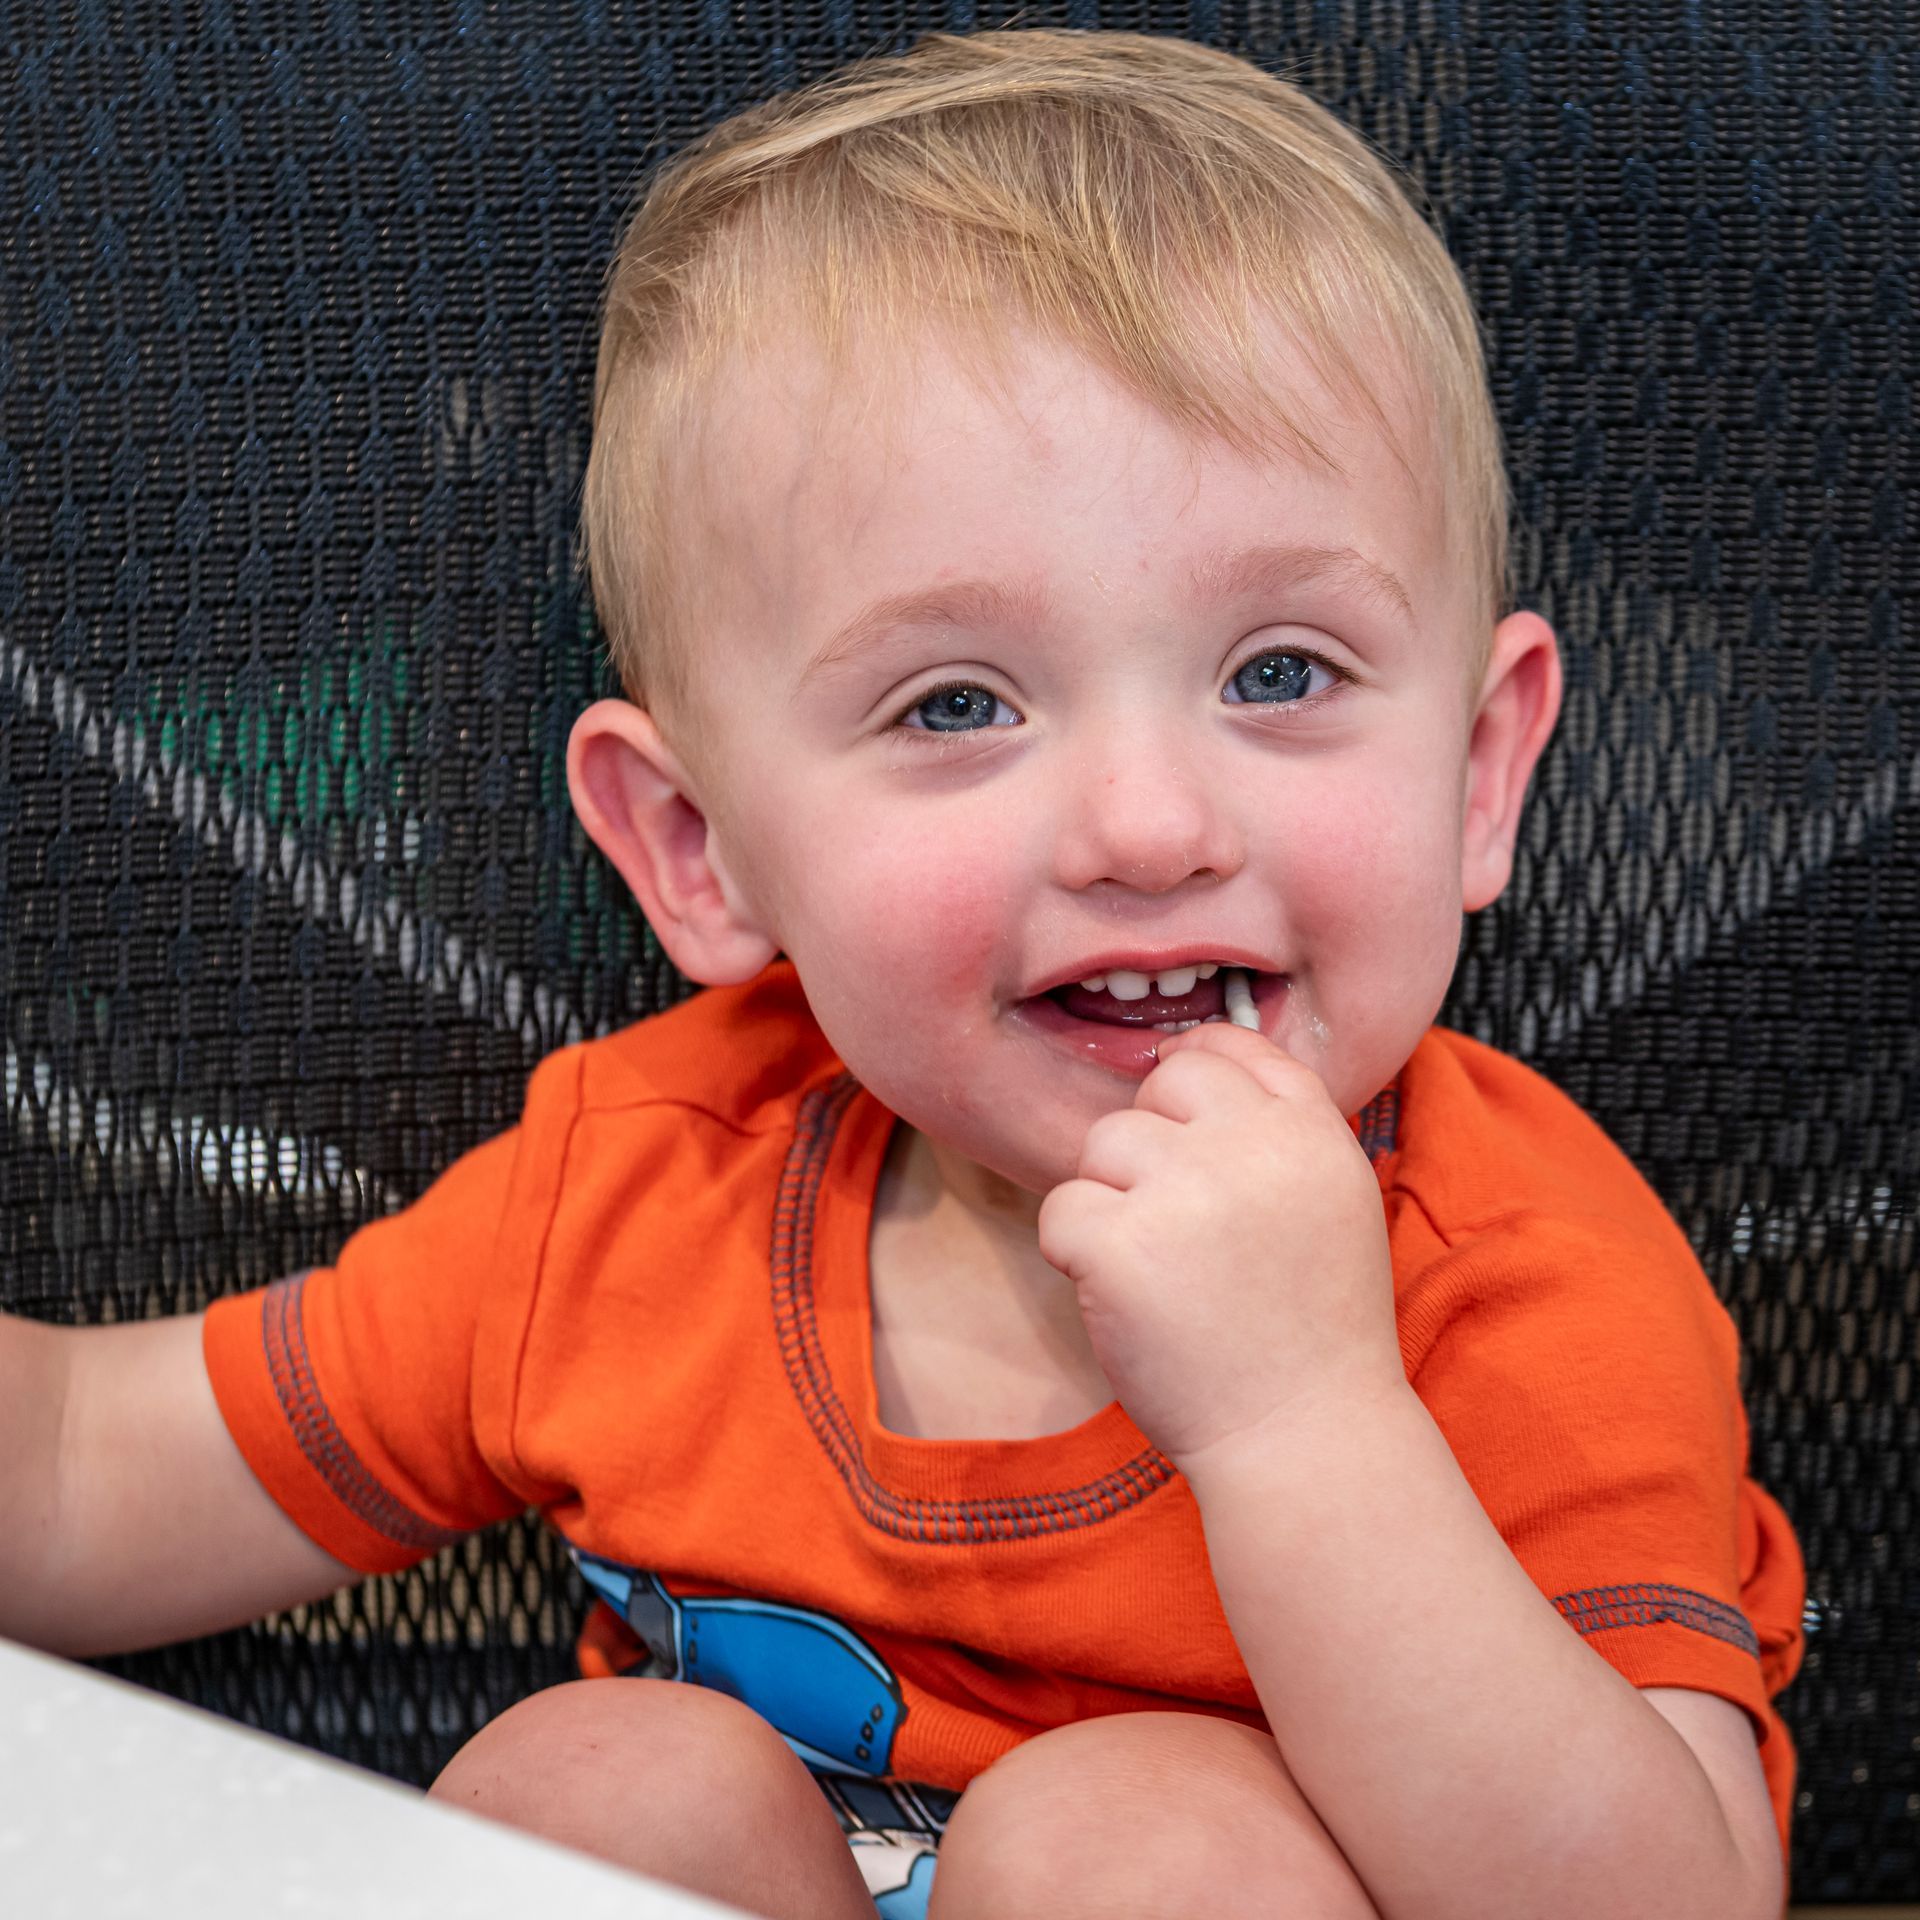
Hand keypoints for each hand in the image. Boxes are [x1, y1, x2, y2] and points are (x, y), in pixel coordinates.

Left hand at [1036, 1022, 1406, 1470]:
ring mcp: (1185, 1191)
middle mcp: (1252, 1147)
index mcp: (1312, 1134)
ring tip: (1161, 1273)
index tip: (1177, 1106)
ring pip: (1104, 1144)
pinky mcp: (1121, 1244)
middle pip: (1162, 1085)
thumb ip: (1277, 1131)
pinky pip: (1062, 1209)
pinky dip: (1075, 1254)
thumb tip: (1190, 1057)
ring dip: (1112, 1201)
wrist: (1304, 1440)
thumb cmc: (1311, 1334)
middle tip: (1174, 1223)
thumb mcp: (1332, 1206)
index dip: (1197, 1064)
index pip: (1237, 1050)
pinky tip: (1123, 1300)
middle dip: (1150, 1142)